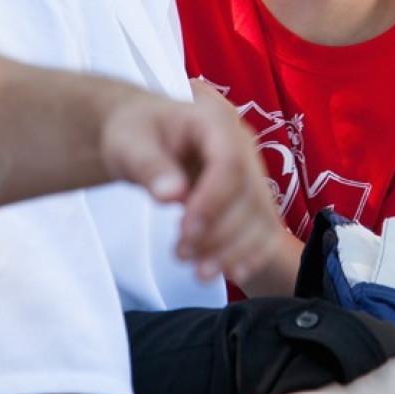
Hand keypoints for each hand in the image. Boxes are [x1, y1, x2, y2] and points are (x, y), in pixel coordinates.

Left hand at [101, 82, 283, 285]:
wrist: (143, 136)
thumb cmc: (136, 134)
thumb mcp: (129, 144)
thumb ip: (149, 166)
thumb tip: (172, 194)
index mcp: (214, 121)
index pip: (230, 163)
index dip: (213, 201)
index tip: (185, 231)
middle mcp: (242, 144)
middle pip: (250, 194)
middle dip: (221, 233)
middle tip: (181, 255)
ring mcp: (250, 170)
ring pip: (262, 215)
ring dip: (236, 249)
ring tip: (199, 271)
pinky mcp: (249, 195)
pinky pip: (265, 226)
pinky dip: (252, 252)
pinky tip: (230, 272)